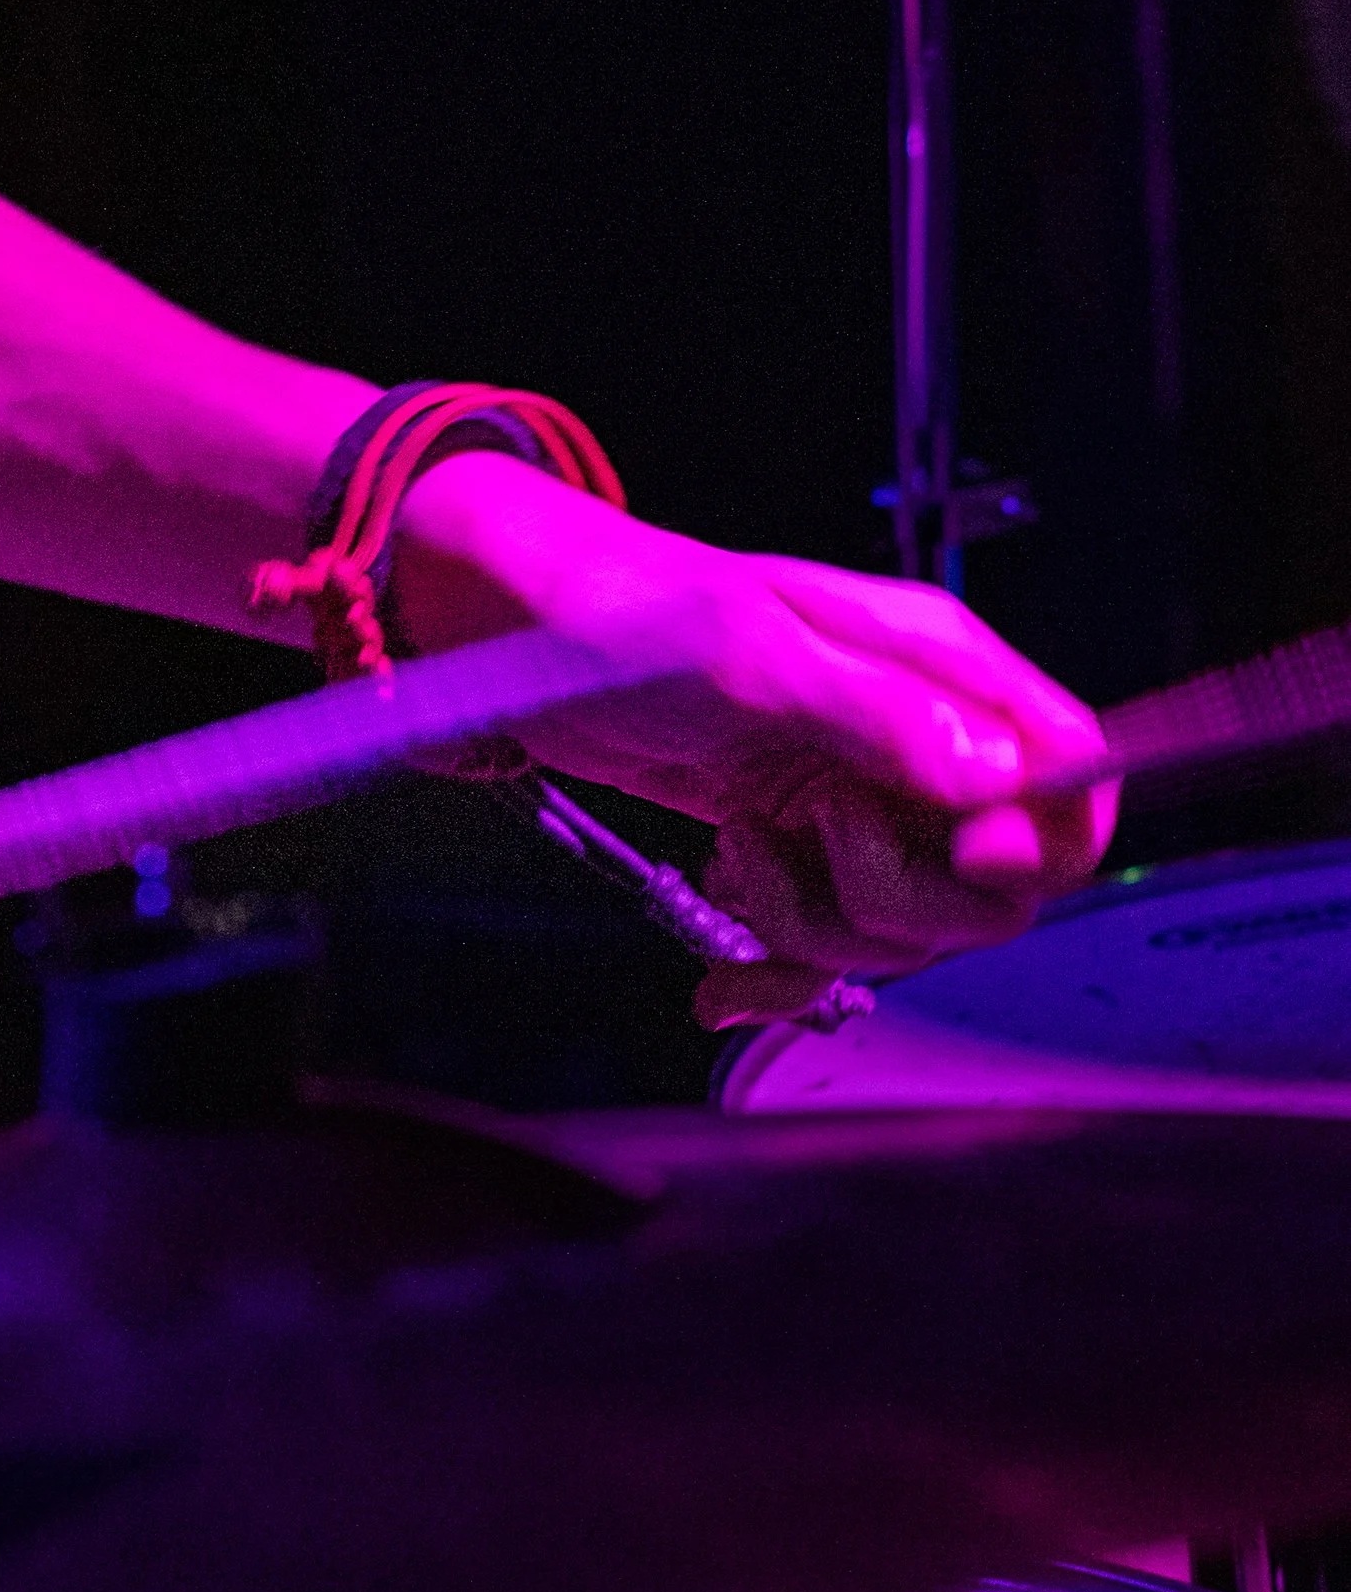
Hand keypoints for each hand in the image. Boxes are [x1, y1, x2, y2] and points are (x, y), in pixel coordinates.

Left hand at [392, 460, 1115, 1022]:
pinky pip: (835, 945)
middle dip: (903, 895)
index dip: (1046, 834)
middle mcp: (914, 734)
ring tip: (734, 856)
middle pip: (999, 881)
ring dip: (818, 925)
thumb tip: (997, 778)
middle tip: (812, 839)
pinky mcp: (799, 843)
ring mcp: (858, 793)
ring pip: (911, 926)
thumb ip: (873, 713)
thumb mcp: (747, 652)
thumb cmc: (631, 607)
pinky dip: (783, 971)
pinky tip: (726, 984)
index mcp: (933, 661)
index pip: (1069, 767)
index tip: (969, 854)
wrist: (522, 631)